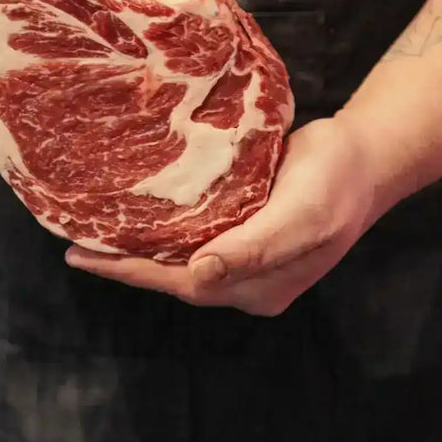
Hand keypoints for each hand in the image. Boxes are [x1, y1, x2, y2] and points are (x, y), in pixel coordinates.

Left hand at [64, 117, 380, 314]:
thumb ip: (253, 248)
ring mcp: (249, 250)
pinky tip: (142, 207)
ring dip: (142, 244)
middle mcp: (248, 276)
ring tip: (95, 228)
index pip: (181, 284)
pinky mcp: (248, 221)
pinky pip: (198, 230)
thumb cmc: (335, 183)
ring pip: (183, 254)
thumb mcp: (300, 216)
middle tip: (76, 243)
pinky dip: (166, 223)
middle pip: (175, 275)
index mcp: (259, 286)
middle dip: (127, 262)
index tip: (85, 257)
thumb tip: (200, 274)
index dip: (131, 272)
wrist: (365, 154)